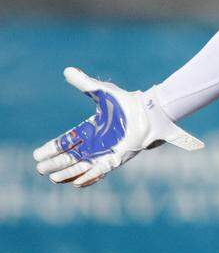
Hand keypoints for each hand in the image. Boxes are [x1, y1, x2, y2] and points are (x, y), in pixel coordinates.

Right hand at [32, 67, 202, 187]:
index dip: (51, 149)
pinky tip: (77, 182)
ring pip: (81, 166)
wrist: (147, 112)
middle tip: (40, 169)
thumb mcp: (102, 92)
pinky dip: (89, 177)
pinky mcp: (116, 158)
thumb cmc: (125, 102)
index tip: (37, 154)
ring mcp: (105, 151)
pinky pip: (100, 171)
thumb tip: (67, 70)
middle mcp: (95, 143)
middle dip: (55, 164)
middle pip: (69, 157)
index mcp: (89, 129)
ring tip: (53, 178)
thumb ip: (84, 83)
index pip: (65, 141)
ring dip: (67, 173)